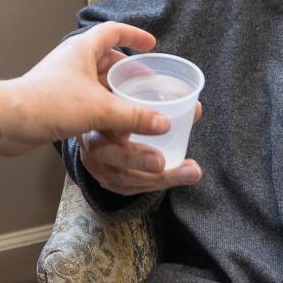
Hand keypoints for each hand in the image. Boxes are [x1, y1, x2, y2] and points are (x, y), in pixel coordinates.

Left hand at [0, 23, 173, 153]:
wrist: (10, 121)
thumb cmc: (48, 103)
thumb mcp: (100, 108)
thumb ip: (135, 116)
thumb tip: (164, 122)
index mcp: (82, 48)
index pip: (113, 31)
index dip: (134, 36)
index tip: (152, 45)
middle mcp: (73, 61)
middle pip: (108, 58)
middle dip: (129, 71)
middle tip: (148, 84)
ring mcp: (64, 81)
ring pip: (98, 82)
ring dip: (116, 94)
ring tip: (136, 108)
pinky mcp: (58, 101)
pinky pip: (88, 100)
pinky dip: (103, 109)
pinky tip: (115, 127)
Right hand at [76, 103, 202, 194]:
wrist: (87, 120)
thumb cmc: (113, 106)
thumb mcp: (126, 95)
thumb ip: (156, 97)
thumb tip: (196, 107)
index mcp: (96, 114)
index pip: (110, 118)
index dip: (136, 121)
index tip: (164, 124)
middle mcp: (91, 141)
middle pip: (111, 155)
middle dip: (140, 160)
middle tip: (164, 163)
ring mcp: (95, 164)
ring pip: (122, 178)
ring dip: (158, 179)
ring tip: (190, 173)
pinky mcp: (103, 179)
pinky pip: (127, 188)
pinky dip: (151, 185)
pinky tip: (174, 180)